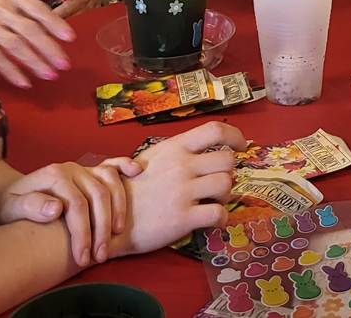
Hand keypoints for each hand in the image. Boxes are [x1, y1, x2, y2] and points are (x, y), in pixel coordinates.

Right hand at [0, 0, 74, 87]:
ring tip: (49, 75)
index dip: (55, 23)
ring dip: (34, 61)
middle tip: (64, 64)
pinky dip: (11, 70)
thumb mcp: (1, 0)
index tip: (70, 37)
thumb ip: (23, 10)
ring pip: (14, 45)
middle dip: (49, 48)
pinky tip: (23, 81)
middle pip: (29, 29)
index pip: (37, 9)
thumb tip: (52, 26)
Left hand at [0, 158, 141, 267]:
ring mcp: (84, 168)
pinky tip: (137, 172)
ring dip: (118, 208)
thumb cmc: (12, 206)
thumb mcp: (12, 208)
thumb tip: (57, 208)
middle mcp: (72, 168)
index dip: (83, 233)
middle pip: (98, 195)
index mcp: (54, 175)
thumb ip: (31, 206)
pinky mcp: (91, 171)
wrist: (10, 194)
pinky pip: (113, 164)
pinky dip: (126, 165)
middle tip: (100, 256)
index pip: (77, 205)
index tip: (83, 259)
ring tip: (116, 234)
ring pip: (111, 182)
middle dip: (102, 228)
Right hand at [116, 120, 247, 255]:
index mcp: (174, 147)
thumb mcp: (151, 158)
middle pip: (227, 160)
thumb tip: (206, 149)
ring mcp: (183, 192)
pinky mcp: (183, 218)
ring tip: (213, 201)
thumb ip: (178, 151)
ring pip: (227, 184)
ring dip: (226, 195)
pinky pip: (219, 214)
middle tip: (219, 183)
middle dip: (229, 172)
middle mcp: (181, 166)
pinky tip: (211, 221)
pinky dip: (221, 219)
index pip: (215, 129)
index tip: (242, 145)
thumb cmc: (131, 189)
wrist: (108, 219)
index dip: (235, 135)